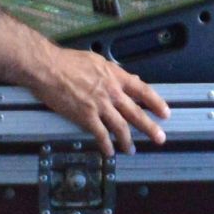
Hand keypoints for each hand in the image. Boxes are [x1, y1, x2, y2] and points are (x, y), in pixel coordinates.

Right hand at [25, 47, 170, 155]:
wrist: (48, 68)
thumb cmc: (68, 61)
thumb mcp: (96, 61)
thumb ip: (113, 72)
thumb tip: (131, 79)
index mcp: (115, 76)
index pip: (142, 90)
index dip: (156, 102)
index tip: (165, 113)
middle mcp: (111, 92)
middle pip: (135, 112)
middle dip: (150, 127)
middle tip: (160, 138)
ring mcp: (100, 105)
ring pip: (120, 126)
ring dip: (127, 140)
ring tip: (131, 150)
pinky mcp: (86, 116)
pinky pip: (100, 134)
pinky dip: (107, 145)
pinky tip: (110, 152)